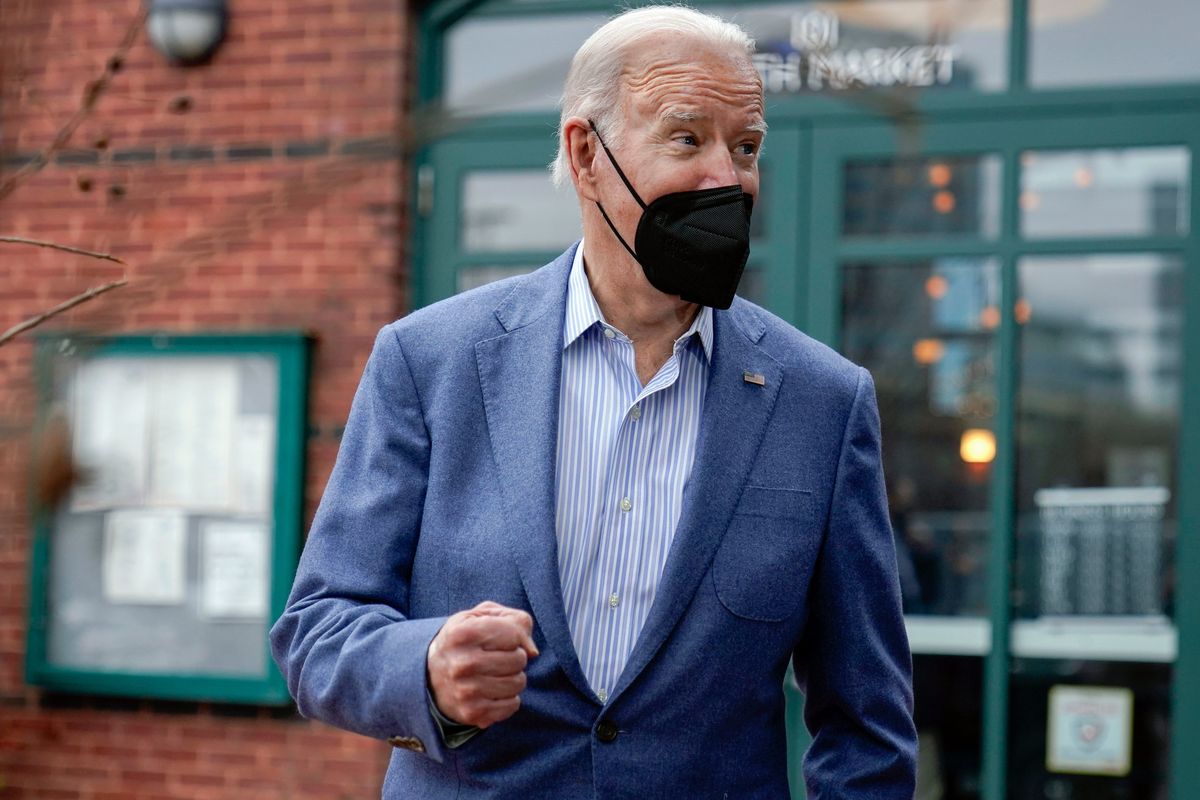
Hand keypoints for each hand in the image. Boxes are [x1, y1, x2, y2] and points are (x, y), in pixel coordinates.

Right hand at [427, 600, 538, 727]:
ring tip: (495, 674)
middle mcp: (462, 663)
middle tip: (497, 657)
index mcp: (462, 633)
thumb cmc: (463, 641)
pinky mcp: (473, 713)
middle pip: (519, 659)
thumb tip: (533, 651)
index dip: (514, 634)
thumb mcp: (480, 617)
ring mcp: (467, 691)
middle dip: (515, 656)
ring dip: (513, 677)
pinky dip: (508, 698)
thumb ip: (514, 620)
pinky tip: (492, 691)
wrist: (429, 676)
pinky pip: (513, 705)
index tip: (501, 638)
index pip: (514, 633)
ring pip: (519, 682)